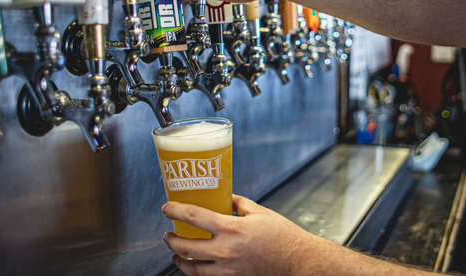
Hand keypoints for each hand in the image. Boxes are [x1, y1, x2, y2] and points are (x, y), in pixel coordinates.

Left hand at [162, 195, 319, 275]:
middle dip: (171, 239)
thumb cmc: (282, 236)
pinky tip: (195, 265)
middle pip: (186, 246)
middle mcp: (225, 250)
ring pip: (192, 268)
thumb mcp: (260, 212)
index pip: (194, 217)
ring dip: (179, 259)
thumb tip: (224, 197)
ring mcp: (227, 269)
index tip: (167, 208)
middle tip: (167, 234)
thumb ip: (238, 203)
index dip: (176, 211)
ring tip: (175, 252)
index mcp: (231, 228)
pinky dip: (196, 271)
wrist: (298, 262)